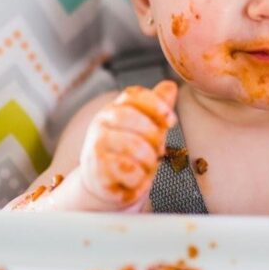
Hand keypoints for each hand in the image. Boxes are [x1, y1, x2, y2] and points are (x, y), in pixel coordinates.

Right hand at [77, 80, 177, 208]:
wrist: (104, 184)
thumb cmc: (129, 153)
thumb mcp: (146, 130)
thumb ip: (157, 109)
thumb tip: (170, 85)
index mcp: (116, 108)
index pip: (134, 95)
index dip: (156, 104)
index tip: (172, 120)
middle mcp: (102, 122)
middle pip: (130, 117)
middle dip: (153, 135)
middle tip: (160, 151)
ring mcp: (96, 145)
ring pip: (131, 145)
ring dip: (149, 160)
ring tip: (148, 167)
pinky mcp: (96, 169)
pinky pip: (127, 170)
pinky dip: (140, 178)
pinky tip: (138, 181)